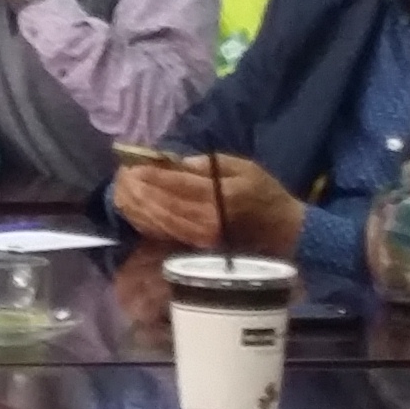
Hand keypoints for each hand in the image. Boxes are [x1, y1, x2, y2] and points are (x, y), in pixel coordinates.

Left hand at [114, 154, 306, 255]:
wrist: (284, 230)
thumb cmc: (265, 193)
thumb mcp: (244, 167)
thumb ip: (210, 164)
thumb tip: (178, 162)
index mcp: (221, 195)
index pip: (180, 184)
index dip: (155, 175)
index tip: (134, 165)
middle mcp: (209, 218)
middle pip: (167, 203)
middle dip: (143, 189)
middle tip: (124, 176)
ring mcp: (204, 236)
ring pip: (164, 220)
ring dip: (142, 206)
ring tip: (126, 190)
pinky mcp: (201, 246)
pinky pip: (170, 233)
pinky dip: (151, 221)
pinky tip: (139, 210)